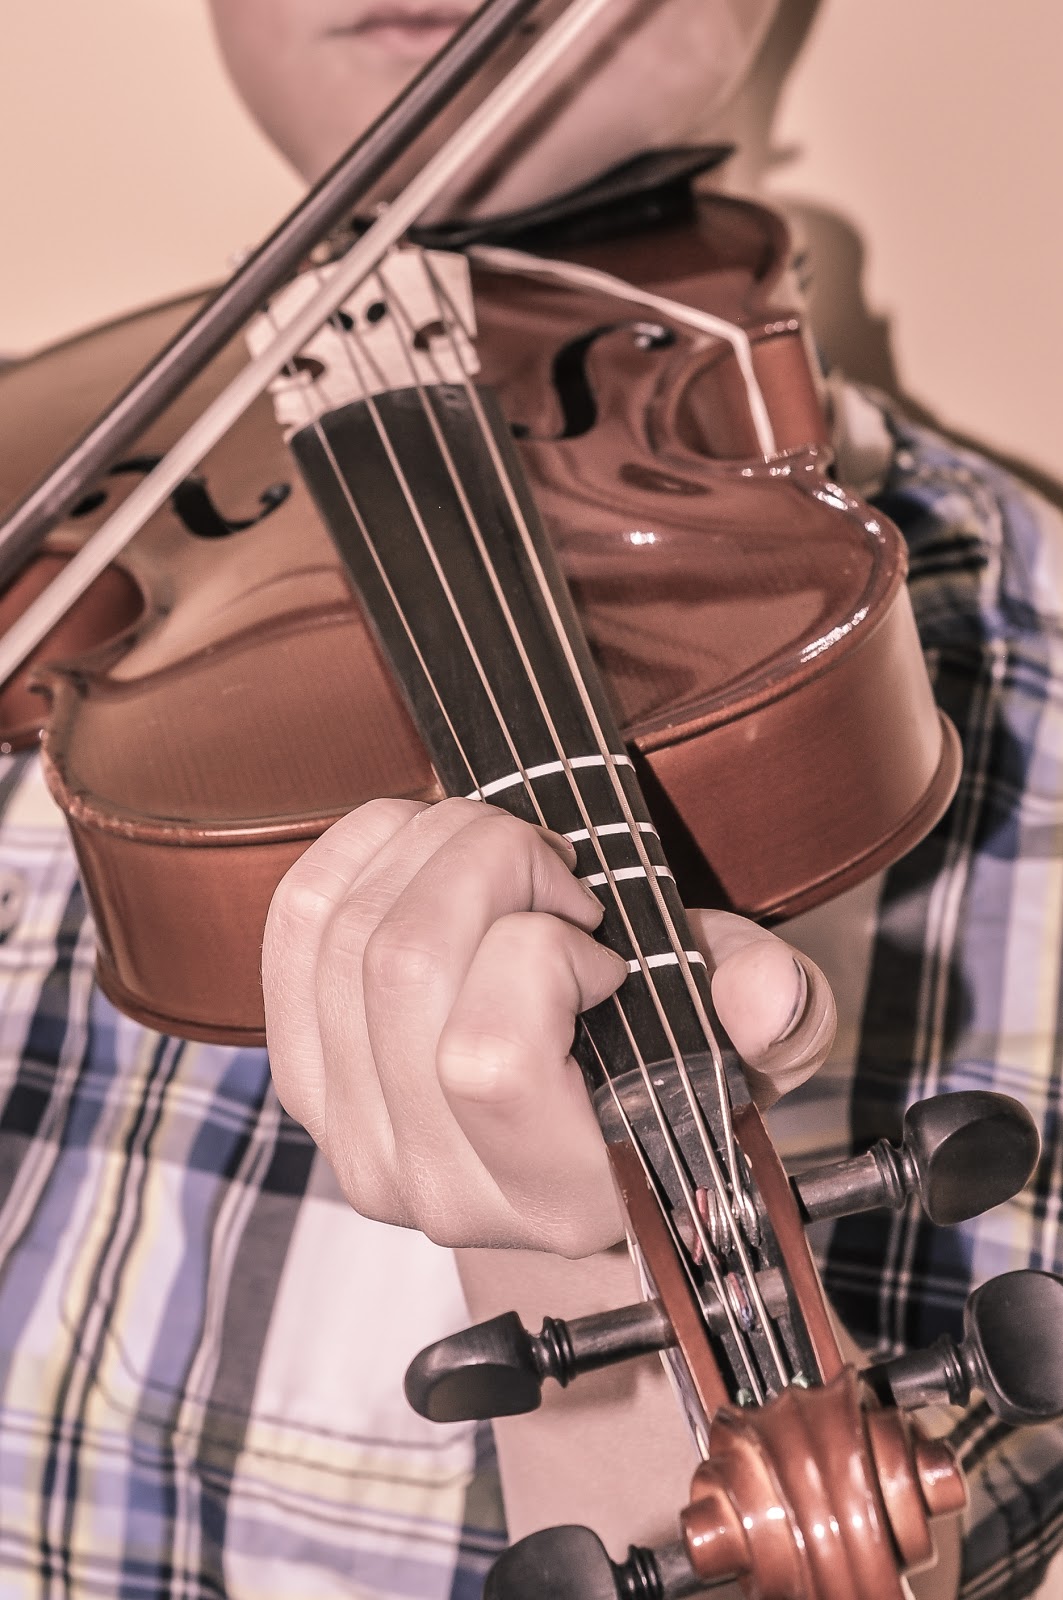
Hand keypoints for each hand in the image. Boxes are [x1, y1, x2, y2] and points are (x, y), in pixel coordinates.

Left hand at [263, 797, 835, 1256]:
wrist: (567, 1143)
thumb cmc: (662, 1083)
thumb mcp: (745, 1046)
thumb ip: (778, 1013)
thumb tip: (763, 995)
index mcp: (555, 1193)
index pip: (488, 1060)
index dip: (541, 955)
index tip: (597, 945)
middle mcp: (434, 1185)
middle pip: (403, 965)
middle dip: (486, 858)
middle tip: (548, 868)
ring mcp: (349, 1137)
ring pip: (345, 932)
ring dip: (430, 844)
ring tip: (499, 856)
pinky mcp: (301, 1080)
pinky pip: (296, 925)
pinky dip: (362, 851)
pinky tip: (426, 850)